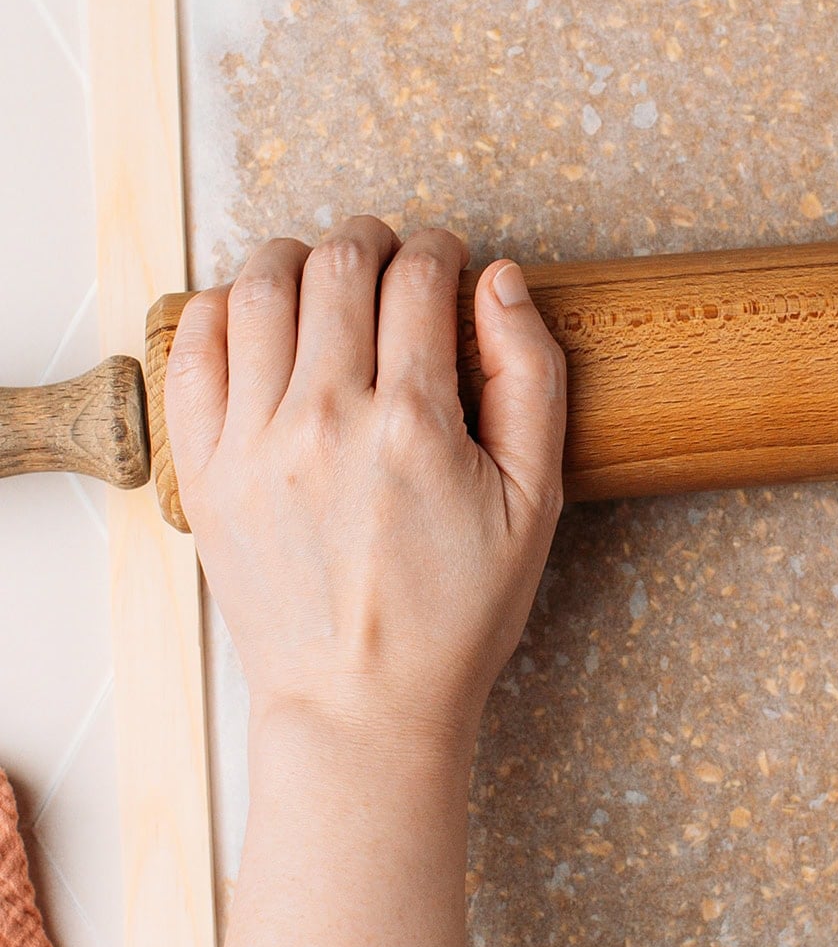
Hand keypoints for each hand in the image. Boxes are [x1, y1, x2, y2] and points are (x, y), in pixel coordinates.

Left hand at [165, 217, 565, 766]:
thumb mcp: (536, 500)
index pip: (419, 278)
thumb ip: (531, 377)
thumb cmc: (457, 611)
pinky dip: (218, 310)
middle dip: (372, 241)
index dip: (440, 250)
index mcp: (415, 425)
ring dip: (295, 258)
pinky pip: (192, 353)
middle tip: (389, 260)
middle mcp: (326, 421)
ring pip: (258, 291)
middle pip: (338, 266)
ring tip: (322, 274)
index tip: (445, 261)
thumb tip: (503, 281)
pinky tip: (253, 317)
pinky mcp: (204, 472)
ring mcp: (254, 445)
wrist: (362, 705)